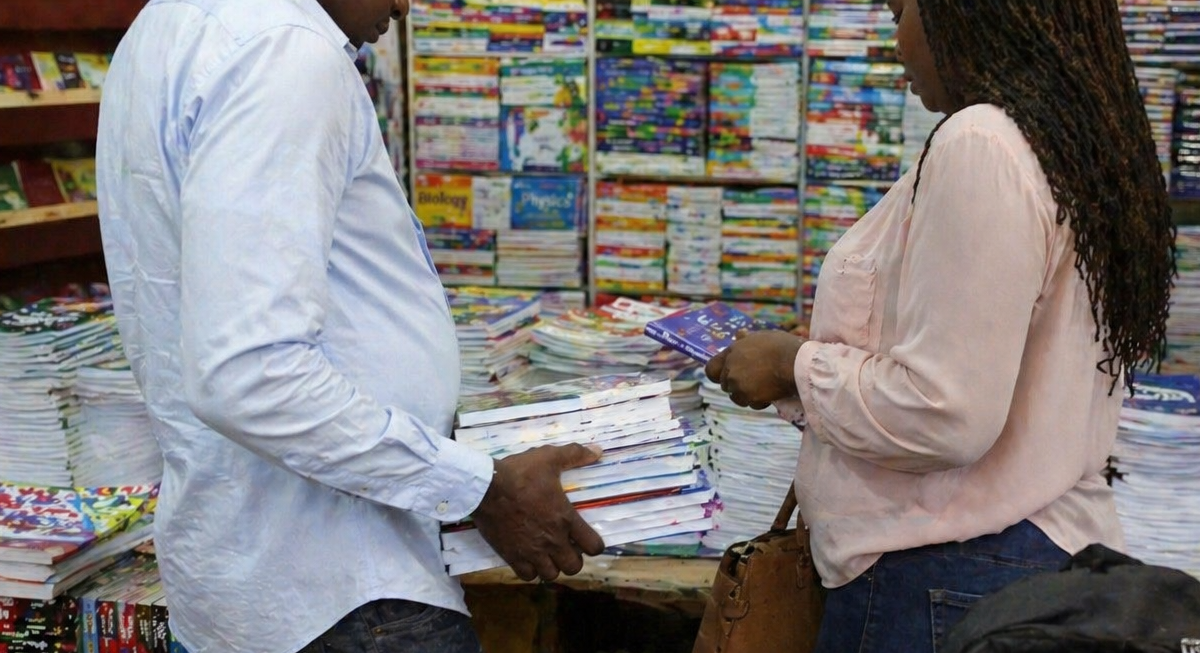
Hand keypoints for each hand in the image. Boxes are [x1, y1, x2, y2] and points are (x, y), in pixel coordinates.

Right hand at [471, 444, 605, 581]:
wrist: (485, 487)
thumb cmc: (520, 473)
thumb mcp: (549, 457)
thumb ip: (575, 454)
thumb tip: (598, 451)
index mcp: (566, 519)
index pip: (594, 546)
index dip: (594, 544)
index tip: (588, 538)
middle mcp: (552, 540)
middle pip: (574, 567)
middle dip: (573, 558)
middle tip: (566, 546)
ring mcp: (532, 551)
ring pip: (551, 574)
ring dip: (552, 566)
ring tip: (548, 554)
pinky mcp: (512, 556)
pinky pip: (528, 576)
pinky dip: (531, 570)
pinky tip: (529, 558)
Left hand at [705, 330, 803, 409]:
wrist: (796, 362)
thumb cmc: (782, 346)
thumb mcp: (762, 337)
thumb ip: (747, 340)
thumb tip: (739, 334)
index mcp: (732, 352)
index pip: (711, 369)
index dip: (718, 374)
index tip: (728, 376)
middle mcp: (731, 369)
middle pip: (726, 385)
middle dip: (738, 385)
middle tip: (755, 381)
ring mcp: (739, 385)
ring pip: (737, 397)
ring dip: (748, 395)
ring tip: (764, 387)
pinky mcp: (750, 398)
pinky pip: (752, 404)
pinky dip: (760, 402)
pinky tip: (771, 394)